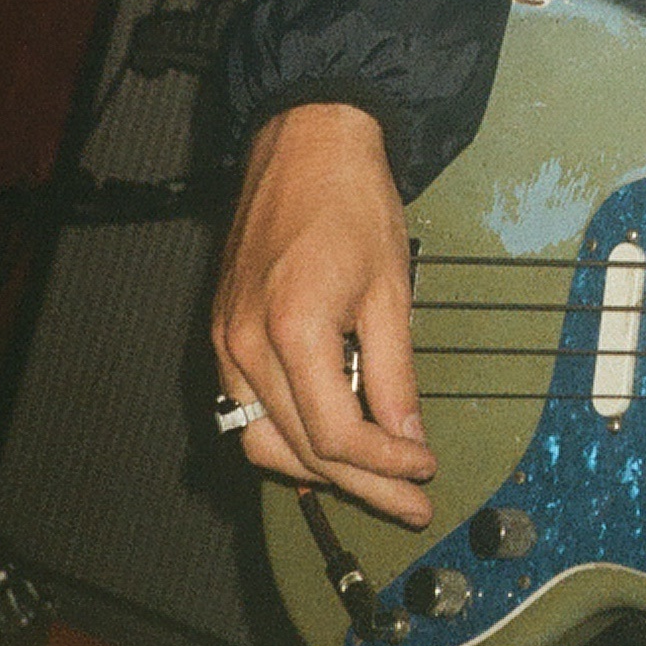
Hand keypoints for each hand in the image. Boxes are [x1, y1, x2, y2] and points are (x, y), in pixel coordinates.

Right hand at [211, 103, 437, 526]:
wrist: (305, 143)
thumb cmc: (350, 200)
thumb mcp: (391, 290)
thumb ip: (395, 374)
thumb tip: (408, 438)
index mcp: (292, 331)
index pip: (338, 435)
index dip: (387, 465)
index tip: (424, 469)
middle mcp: (245, 345)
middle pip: (301, 449)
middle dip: (362, 484)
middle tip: (409, 503)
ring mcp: (224, 342)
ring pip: (262, 441)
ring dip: (319, 470)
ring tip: (373, 479)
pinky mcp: (221, 334)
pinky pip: (245, 410)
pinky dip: (285, 435)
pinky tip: (324, 441)